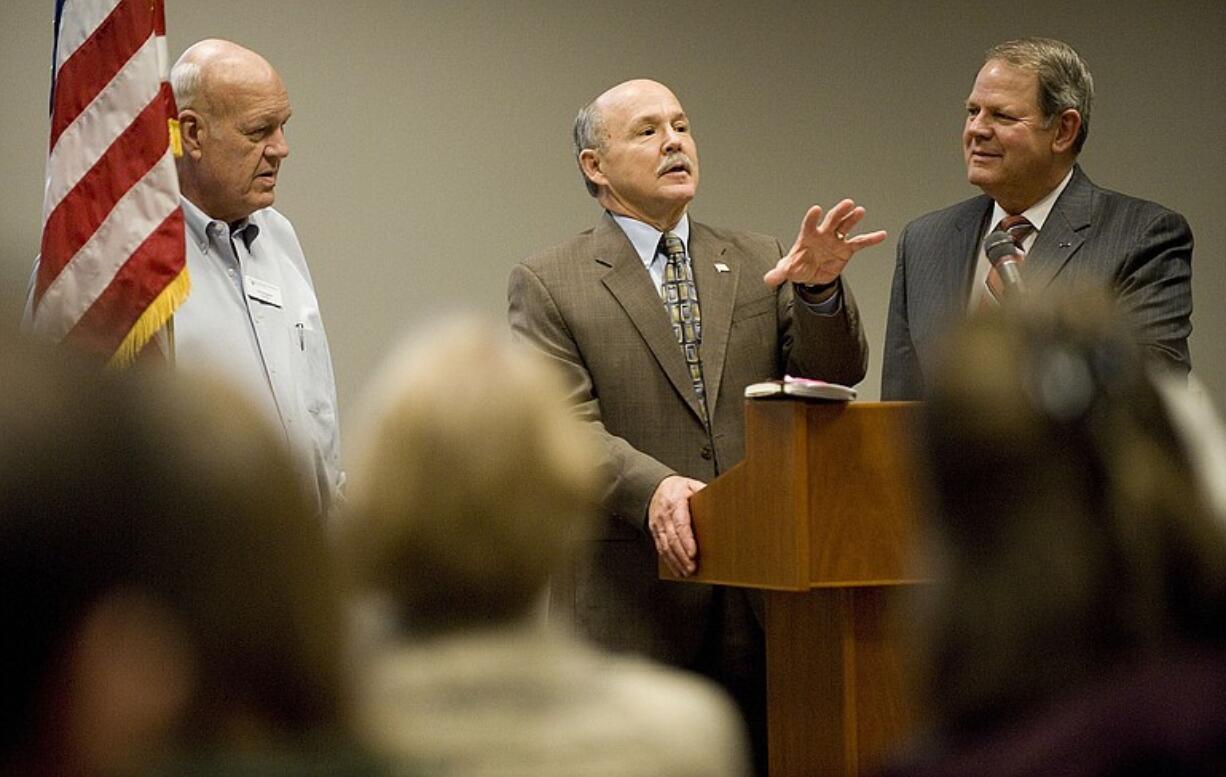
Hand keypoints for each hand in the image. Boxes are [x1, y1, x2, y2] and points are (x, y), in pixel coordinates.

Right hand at [647, 475, 704, 576]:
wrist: (655, 488)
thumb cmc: (676, 489)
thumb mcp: (691, 484)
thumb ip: (703, 492)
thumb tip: (720, 499)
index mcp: (675, 503)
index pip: (680, 524)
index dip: (686, 540)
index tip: (693, 552)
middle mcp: (664, 516)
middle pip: (672, 539)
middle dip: (682, 555)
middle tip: (692, 568)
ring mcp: (658, 525)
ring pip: (665, 547)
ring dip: (676, 561)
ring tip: (686, 572)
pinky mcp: (656, 533)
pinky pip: (661, 549)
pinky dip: (669, 561)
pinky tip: (677, 569)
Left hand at [763, 199, 887, 287]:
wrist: (810, 274)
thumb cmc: (797, 266)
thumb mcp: (786, 270)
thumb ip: (778, 273)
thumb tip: (768, 279)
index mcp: (807, 237)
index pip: (809, 225)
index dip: (812, 218)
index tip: (816, 210)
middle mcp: (823, 235)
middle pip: (831, 220)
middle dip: (838, 212)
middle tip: (847, 203)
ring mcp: (836, 240)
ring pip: (845, 226)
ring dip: (852, 219)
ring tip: (860, 211)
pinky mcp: (846, 249)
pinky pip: (860, 243)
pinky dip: (870, 239)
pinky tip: (881, 234)